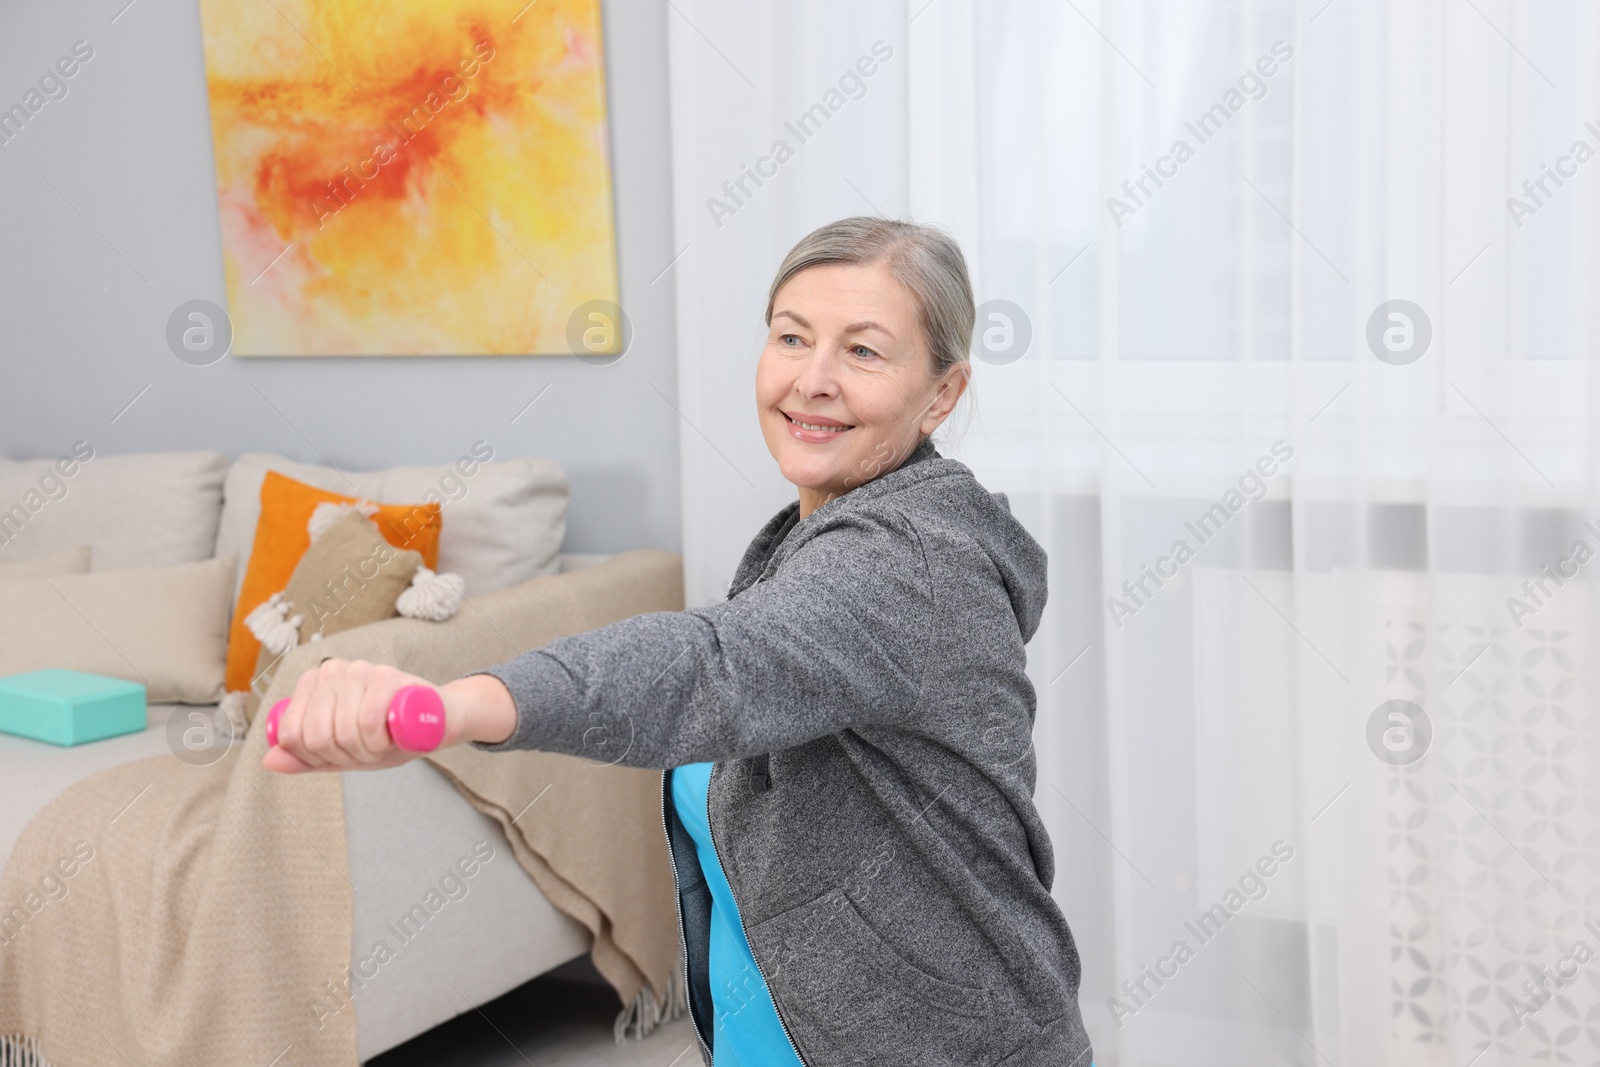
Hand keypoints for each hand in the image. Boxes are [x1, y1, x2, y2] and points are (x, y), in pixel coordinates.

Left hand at [260, 659, 517, 773]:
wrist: (441, 721)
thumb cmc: (392, 734)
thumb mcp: (343, 752)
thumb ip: (305, 758)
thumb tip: (268, 760)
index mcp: (315, 684)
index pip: (293, 734)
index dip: (318, 756)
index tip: (344, 753)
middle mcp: (334, 670)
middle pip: (316, 736)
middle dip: (345, 756)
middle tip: (369, 750)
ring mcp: (361, 670)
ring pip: (341, 732)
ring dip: (366, 751)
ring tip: (384, 742)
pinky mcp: (387, 676)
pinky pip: (366, 722)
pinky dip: (379, 742)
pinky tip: (392, 737)